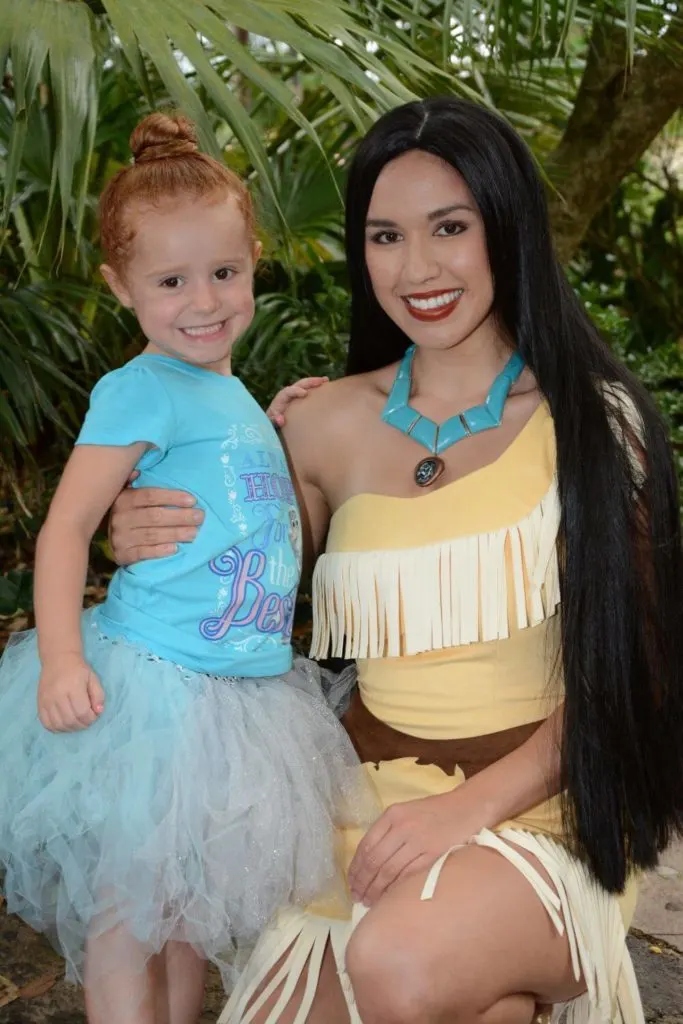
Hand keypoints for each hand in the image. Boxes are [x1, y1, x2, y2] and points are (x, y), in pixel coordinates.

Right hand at [38, 653, 104, 731]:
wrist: (58, 659)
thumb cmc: (78, 669)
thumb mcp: (93, 678)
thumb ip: (98, 695)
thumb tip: (99, 711)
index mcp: (73, 687)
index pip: (82, 712)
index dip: (91, 718)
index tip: (94, 715)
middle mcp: (58, 695)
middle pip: (70, 720)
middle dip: (82, 725)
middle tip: (87, 720)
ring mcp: (46, 700)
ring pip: (58, 724)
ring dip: (70, 728)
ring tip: (77, 722)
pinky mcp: (40, 704)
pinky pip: (46, 723)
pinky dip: (57, 728)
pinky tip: (65, 723)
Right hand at [109, 474, 203, 564]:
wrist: (106, 539)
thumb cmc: (126, 513)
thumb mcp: (126, 495)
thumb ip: (133, 482)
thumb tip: (138, 471)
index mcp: (124, 499)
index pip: (150, 496)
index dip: (172, 498)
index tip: (192, 501)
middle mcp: (120, 517)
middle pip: (154, 516)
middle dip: (180, 517)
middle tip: (200, 517)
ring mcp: (120, 537)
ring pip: (152, 535)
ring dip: (175, 534)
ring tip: (194, 533)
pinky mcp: (122, 554)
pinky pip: (142, 553)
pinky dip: (159, 551)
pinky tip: (174, 548)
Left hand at [266, 377, 328, 427]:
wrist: (272, 422)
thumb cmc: (273, 423)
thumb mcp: (271, 423)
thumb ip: (274, 421)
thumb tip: (281, 419)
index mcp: (280, 399)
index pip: (288, 391)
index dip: (295, 391)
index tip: (305, 393)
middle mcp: (287, 394)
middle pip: (299, 384)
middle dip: (310, 382)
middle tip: (322, 381)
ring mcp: (294, 395)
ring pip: (305, 386)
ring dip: (315, 382)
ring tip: (326, 380)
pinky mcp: (300, 398)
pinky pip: (308, 391)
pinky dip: (316, 389)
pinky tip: (326, 388)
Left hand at [348, 791, 480, 906]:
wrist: (467, 808)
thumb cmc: (435, 812)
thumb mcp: (406, 812)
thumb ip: (388, 831)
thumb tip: (368, 861)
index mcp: (392, 815)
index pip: (366, 845)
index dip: (356, 868)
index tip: (352, 883)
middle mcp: (402, 827)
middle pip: (375, 860)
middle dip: (363, 882)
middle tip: (357, 897)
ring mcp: (418, 841)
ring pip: (389, 870)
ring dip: (376, 889)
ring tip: (369, 901)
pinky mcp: (433, 854)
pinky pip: (408, 875)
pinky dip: (396, 889)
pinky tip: (390, 898)